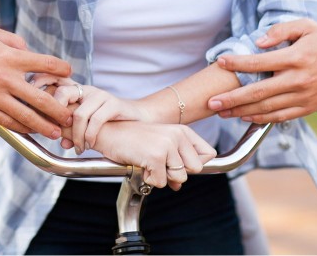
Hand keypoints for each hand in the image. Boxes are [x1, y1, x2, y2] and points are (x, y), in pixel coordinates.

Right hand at [0, 26, 72, 138]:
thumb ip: (13, 41)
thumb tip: (28, 51)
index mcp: (10, 56)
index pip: (46, 64)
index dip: (62, 69)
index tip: (68, 73)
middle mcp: (5, 78)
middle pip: (42, 98)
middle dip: (60, 110)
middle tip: (70, 116)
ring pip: (26, 116)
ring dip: (44, 126)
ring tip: (55, 132)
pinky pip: (6, 122)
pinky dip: (21, 128)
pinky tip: (30, 131)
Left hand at [28, 77, 152, 152]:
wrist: (136, 119)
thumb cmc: (109, 123)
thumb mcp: (87, 124)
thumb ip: (73, 129)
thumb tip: (61, 142)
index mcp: (77, 91)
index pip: (55, 79)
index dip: (41, 83)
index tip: (30, 99)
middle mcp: (87, 89)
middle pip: (63, 92)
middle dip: (55, 113)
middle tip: (55, 133)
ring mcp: (100, 95)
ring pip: (79, 114)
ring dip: (76, 136)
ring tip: (78, 148)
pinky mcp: (114, 104)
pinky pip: (96, 120)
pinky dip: (90, 136)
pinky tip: (89, 145)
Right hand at [89, 120, 215, 189]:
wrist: (108, 132)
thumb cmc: (132, 140)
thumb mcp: (158, 147)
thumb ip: (173, 164)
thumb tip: (178, 185)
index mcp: (182, 130)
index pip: (208, 154)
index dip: (194, 164)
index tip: (179, 164)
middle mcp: (177, 135)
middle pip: (195, 169)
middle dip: (177, 173)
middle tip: (158, 164)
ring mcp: (167, 145)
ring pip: (180, 178)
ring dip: (162, 177)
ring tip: (147, 163)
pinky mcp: (156, 156)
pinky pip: (161, 182)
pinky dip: (149, 179)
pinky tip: (140, 165)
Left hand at [206, 19, 316, 122]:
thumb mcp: (306, 26)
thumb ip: (280, 31)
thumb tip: (258, 42)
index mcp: (296, 58)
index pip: (259, 62)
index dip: (237, 63)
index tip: (220, 61)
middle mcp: (298, 80)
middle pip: (258, 92)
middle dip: (232, 98)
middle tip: (211, 103)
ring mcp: (303, 96)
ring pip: (267, 108)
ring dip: (242, 111)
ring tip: (222, 112)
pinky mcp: (308, 107)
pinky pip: (281, 116)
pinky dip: (261, 118)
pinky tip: (245, 117)